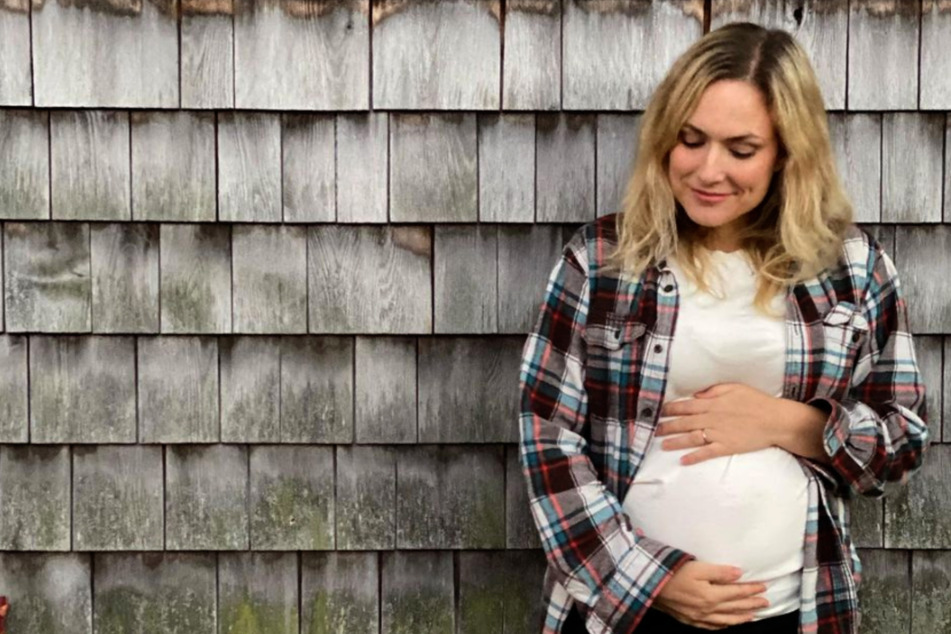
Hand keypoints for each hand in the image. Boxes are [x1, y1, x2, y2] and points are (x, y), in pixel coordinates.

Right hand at [653, 561, 768, 629]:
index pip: (737, 592)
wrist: (649, 585)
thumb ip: (719, 571)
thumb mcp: (696, 567)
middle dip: (751, 604)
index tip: (763, 586)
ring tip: (754, 615)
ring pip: (726, 620)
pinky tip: (730, 623)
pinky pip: (713, 626)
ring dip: (742, 617)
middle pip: (735, 607)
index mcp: (710, 595)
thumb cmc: (672, 573)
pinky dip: (725, 625)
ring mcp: (699, 617)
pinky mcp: (690, 620)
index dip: (751, 589)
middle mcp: (707, 610)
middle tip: (765, 602)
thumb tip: (738, 574)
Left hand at [655, 383, 790, 465]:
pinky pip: (707, 453)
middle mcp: (712, 419)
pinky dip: (694, 457)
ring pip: (691, 438)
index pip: (685, 406)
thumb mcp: (734, 387)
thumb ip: (712, 391)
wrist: (775, 420)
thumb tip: (695, 395)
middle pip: (684, 423)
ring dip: (675, 442)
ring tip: (662, 445)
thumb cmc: (756, 401)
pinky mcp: (727, 447)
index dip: (670, 409)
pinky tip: (683, 460)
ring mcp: (718, 434)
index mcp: (712, 404)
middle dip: (667, 426)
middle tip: (653, 430)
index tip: (658, 411)